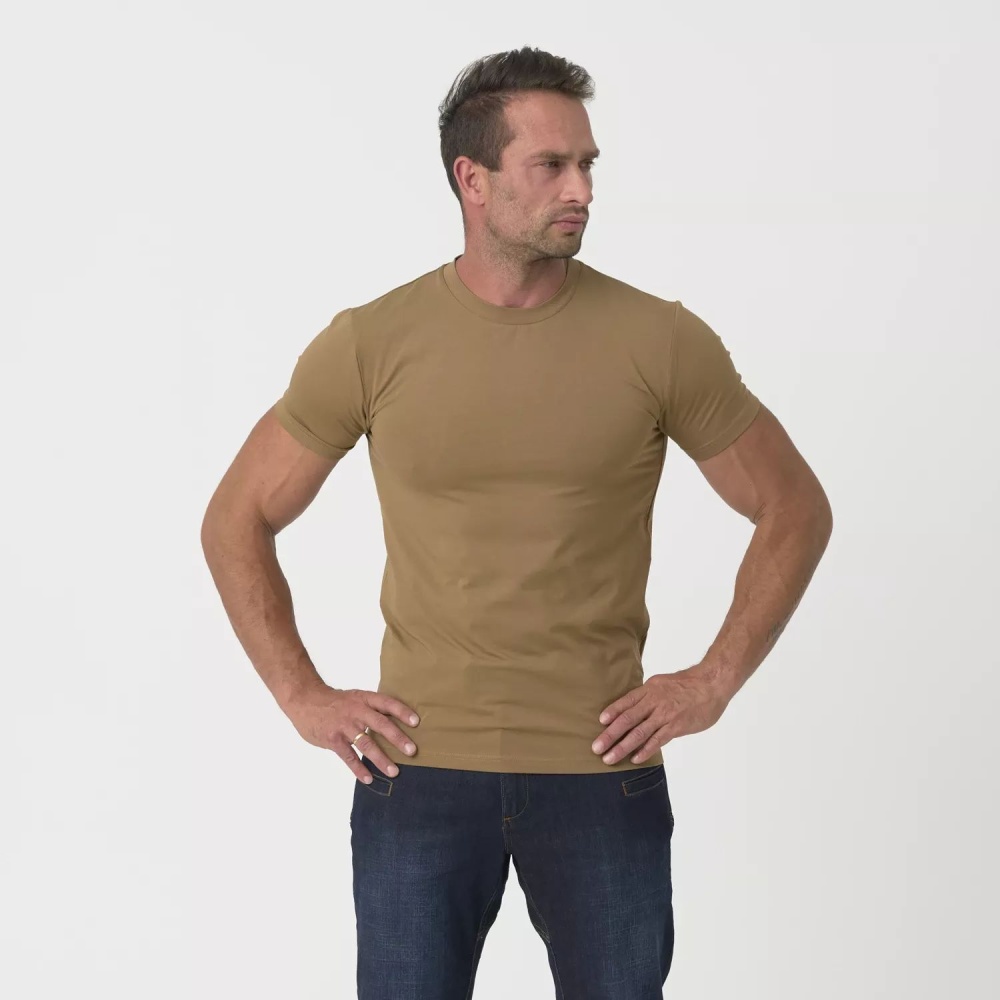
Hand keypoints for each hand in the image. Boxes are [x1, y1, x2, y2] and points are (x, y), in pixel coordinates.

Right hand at [283, 683, 418, 783]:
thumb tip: (396, 722)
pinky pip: (348, 756)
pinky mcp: (333, 739)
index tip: (417, 722)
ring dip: (381, 758)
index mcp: (364, 699)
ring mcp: (344, 726)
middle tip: (412, 751)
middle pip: (380, 724)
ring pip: (366, 743)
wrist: (306, 701)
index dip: (402, 712)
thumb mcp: (355, 698)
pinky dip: (358, 769)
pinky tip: (368, 778)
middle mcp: (356, 711)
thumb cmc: (335, 702)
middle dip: (397, 738)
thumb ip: (372, 709)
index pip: (387, 703)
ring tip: (394, 771)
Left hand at [592, 666, 730, 764]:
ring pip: (639, 732)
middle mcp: (654, 701)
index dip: (612, 711)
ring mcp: (665, 714)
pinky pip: (657, 740)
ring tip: (609, 758)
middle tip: (596, 748)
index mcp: (649, 689)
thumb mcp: (663, 683)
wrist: (712, 684)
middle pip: (627, 719)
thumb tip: (636, 708)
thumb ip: (650, 696)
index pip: (626, 702)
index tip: (600, 722)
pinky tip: (635, 759)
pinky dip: (645, 750)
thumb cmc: (689, 684)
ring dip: (622, 747)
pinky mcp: (677, 726)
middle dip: (610, 735)